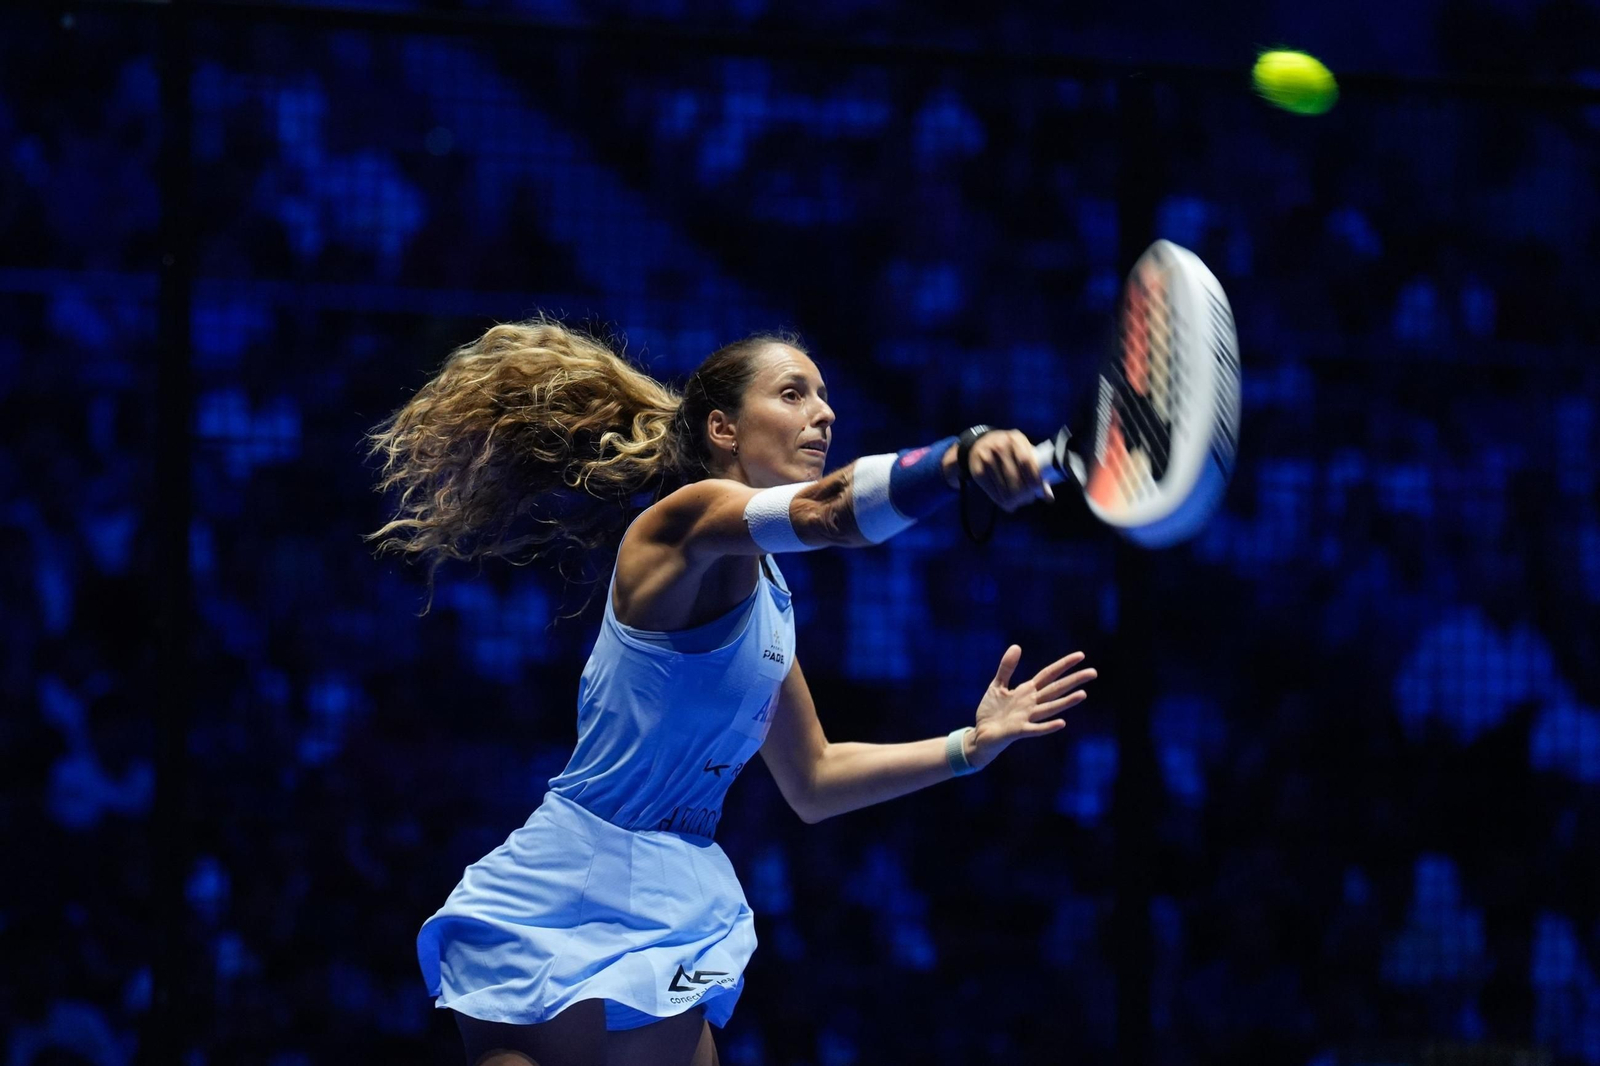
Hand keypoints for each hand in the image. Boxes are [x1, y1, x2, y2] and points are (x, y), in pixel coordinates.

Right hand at [967, 429, 1052, 510]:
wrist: (981, 444)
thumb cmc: (1009, 451)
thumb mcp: (1023, 453)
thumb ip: (1036, 472)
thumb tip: (1049, 498)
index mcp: (1016, 439)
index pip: (1026, 461)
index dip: (1033, 479)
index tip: (1036, 491)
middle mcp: (1000, 445)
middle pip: (1014, 475)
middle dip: (1023, 493)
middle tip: (1027, 500)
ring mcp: (986, 457)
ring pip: (1003, 486)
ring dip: (1012, 499)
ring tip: (1017, 503)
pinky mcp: (977, 470)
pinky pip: (991, 490)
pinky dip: (1000, 500)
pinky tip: (1005, 503)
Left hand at [968, 646, 1094, 769]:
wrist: (980, 735)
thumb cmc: (991, 711)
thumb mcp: (997, 684)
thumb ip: (1007, 667)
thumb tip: (1017, 646)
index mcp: (1027, 691)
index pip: (1049, 675)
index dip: (1064, 665)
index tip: (1081, 655)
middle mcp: (1031, 704)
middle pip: (1056, 689)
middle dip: (1074, 680)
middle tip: (1093, 673)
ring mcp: (1027, 717)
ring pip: (1050, 708)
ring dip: (1066, 702)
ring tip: (1083, 694)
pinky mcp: (1019, 731)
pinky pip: (1036, 729)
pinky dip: (1048, 726)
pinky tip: (1061, 723)